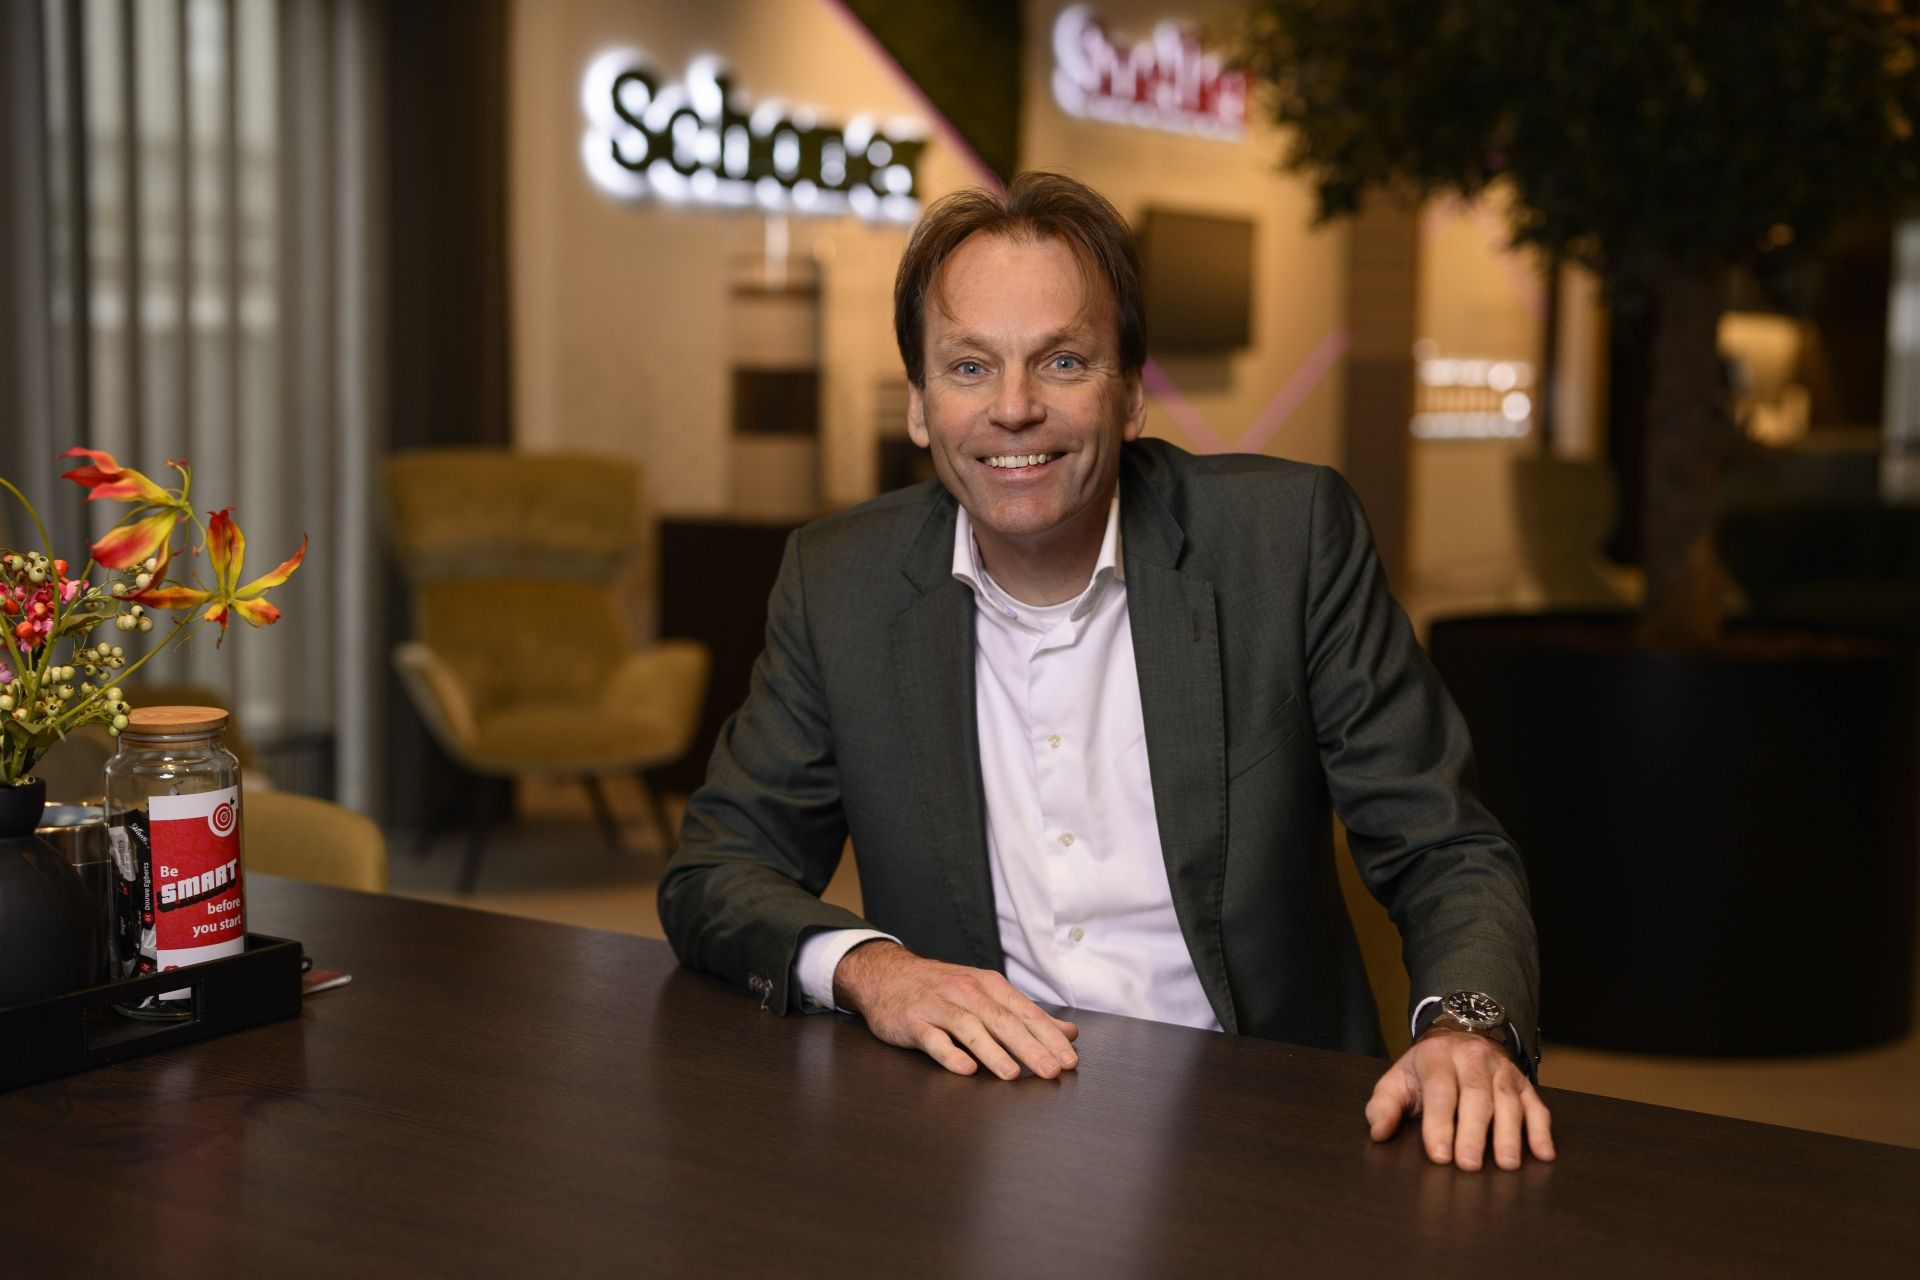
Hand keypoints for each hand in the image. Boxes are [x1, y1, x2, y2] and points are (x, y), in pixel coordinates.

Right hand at [833, 940, 1079, 1079]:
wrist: (887, 975)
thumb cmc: (943, 989)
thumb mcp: (986, 994)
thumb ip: (1026, 1015)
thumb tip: (1068, 1033)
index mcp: (989, 986)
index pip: (1026, 1013)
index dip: (1049, 1037)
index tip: (1070, 1060)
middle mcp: (966, 992)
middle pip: (1002, 1020)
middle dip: (1030, 1047)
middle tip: (1051, 1071)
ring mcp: (938, 1006)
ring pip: (970, 1028)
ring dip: (993, 1051)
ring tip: (1012, 1074)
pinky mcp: (913, 1022)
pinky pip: (933, 1039)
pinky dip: (950, 1053)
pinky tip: (965, 1068)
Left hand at [1365, 1029, 1554, 1169]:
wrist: (1458, 1037)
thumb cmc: (1425, 1070)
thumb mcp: (1398, 1080)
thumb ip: (1384, 1106)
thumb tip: (1379, 1132)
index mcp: (1437, 1057)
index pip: (1440, 1090)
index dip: (1439, 1123)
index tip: (1439, 1155)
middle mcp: (1473, 1059)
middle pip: (1476, 1096)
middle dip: (1473, 1132)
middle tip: (1469, 1165)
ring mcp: (1502, 1070)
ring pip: (1508, 1100)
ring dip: (1509, 1134)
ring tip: (1507, 1164)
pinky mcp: (1523, 1083)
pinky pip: (1536, 1105)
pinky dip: (1541, 1130)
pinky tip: (1544, 1154)